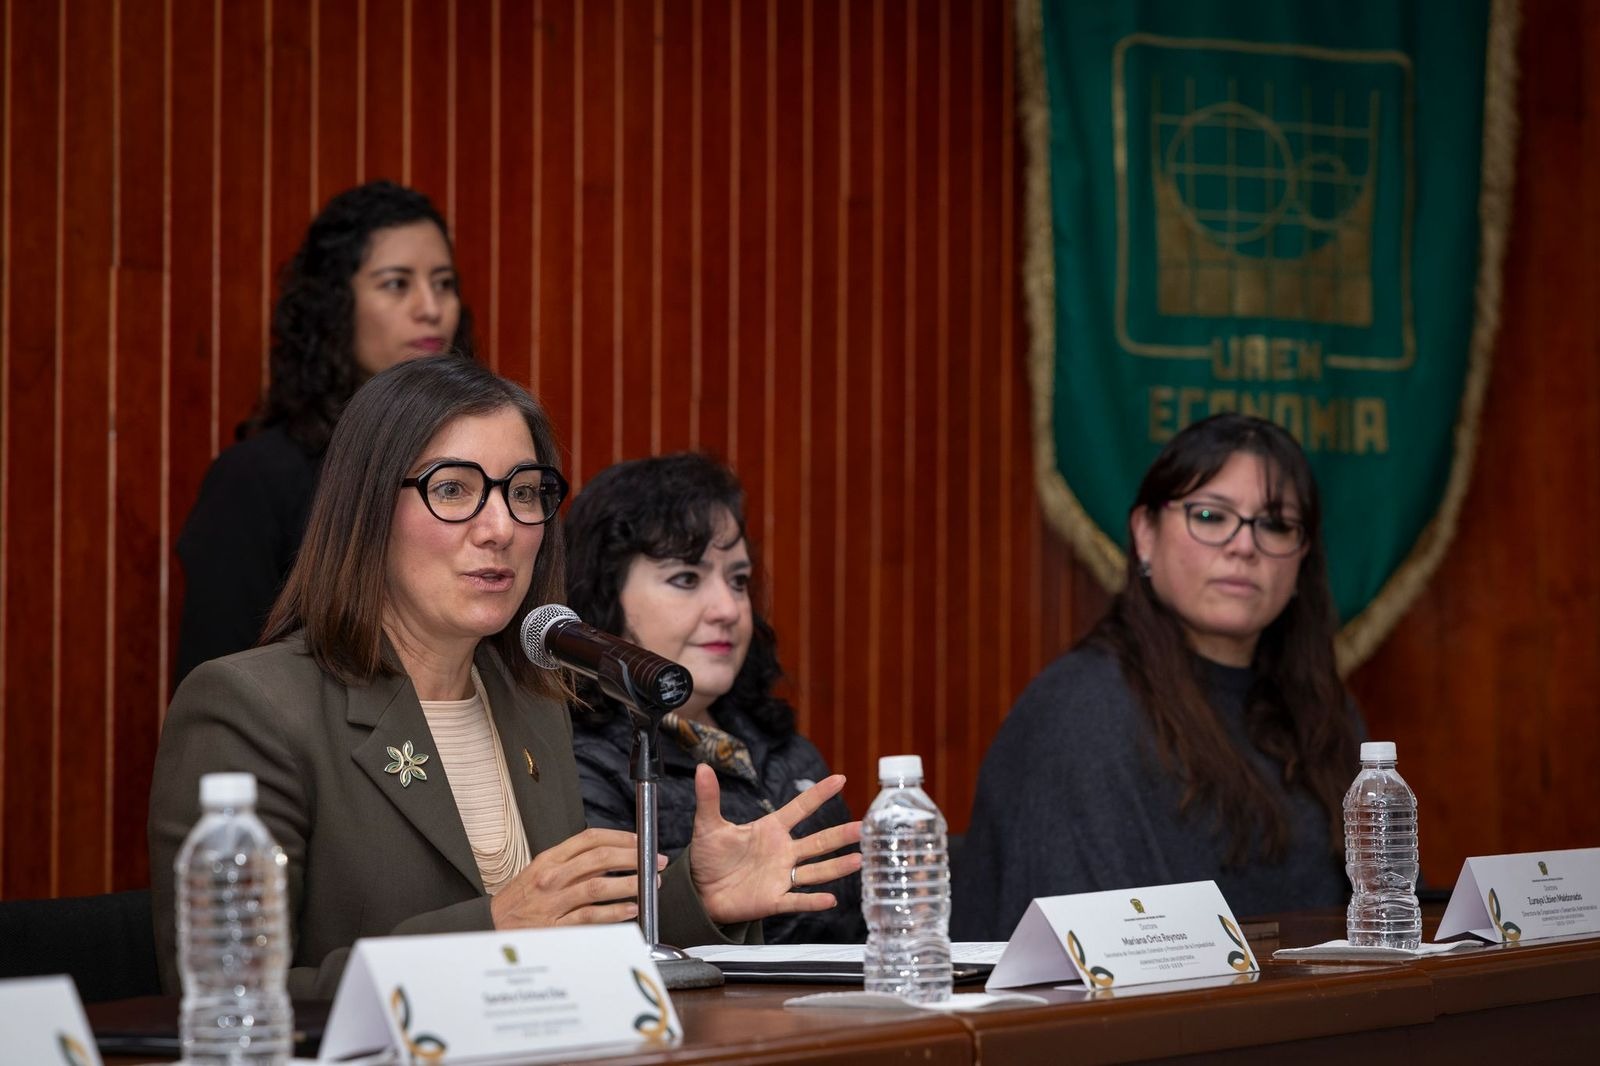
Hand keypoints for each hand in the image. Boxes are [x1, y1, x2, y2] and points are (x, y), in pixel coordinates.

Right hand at [489, 826, 666, 928]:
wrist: (492, 926)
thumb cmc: (520, 899)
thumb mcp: (543, 871)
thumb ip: (575, 864)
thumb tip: (612, 858)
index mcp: (551, 859)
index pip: (590, 839)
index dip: (620, 838)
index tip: (641, 843)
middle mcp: (552, 877)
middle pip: (599, 859)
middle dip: (633, 858)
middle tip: (655, 863)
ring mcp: (554, 902)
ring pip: (598, 887)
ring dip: (628, 884)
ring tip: (649, 885)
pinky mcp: (555, 926)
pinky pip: (590, 917)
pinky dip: (613, 913)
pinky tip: (630, 909)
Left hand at [687, 764, 862, 924]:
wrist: (700, 891)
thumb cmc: (709, 857)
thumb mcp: (708, 826)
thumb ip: (709, 797)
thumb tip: (702, 767)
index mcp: (770, 829)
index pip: (800, 808)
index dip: (819, 794)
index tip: (840, 779)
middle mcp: (782, 852)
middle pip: (817, 842)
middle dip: (840, 835)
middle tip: (863, 826)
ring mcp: (780, 876)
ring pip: (815, 871)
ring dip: (836, 866)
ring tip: (859, 860)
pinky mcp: (773, 900)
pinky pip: (796, 900)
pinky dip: (812, 900)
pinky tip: (830, 899)